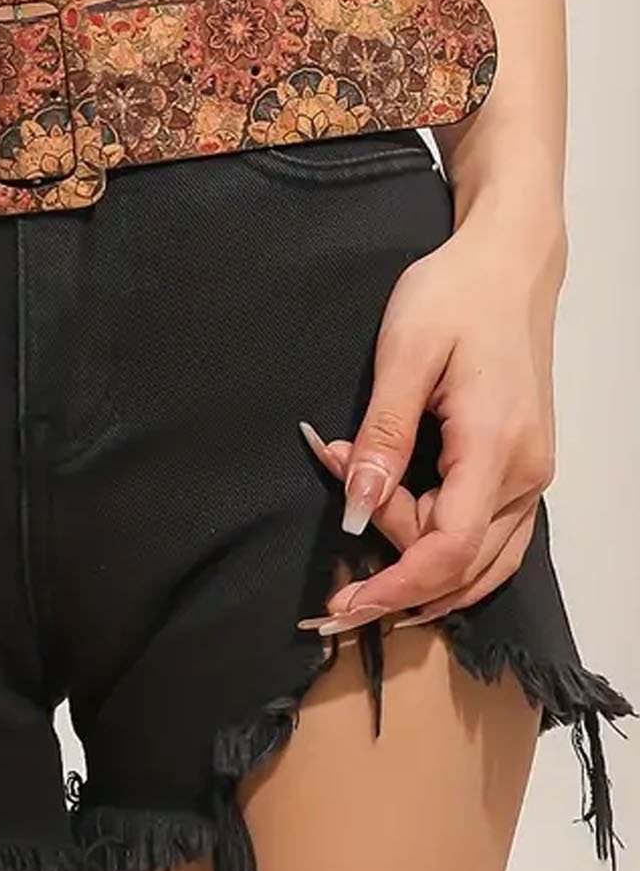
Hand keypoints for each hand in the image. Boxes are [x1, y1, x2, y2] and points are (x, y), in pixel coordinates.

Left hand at [296, 201, 562, 633]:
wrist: (508, 264)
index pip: (447, 549)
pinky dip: (447, 555)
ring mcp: (532, 474)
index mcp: (495, 447)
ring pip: (483, 562)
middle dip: (394, 571)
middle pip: (460, 563)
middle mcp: (526, 473)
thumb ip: (383, 436)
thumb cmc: (455, 295)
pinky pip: (493, 539)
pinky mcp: (524, 467)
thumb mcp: (404, 354)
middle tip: (338, 516)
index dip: (393, 586)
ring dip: (421, 571)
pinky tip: (403, 544)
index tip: (341, 606)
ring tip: (362, 553)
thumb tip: (357, 506)